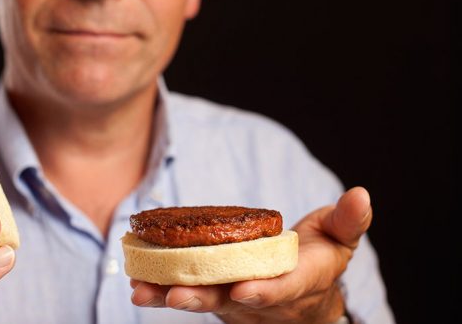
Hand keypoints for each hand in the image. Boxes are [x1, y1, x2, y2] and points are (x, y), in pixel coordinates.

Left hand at [130, 187, 371, 323]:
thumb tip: (361, 194)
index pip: (281, 290)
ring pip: (202, 300)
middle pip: (231, 302)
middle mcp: (261, 299)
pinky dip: (161, 289)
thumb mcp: (339, 239)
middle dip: (203, 298)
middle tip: (174, 296)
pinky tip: (137, 282)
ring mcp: (234, 301)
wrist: (305, 297)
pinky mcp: (214, 294)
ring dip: (170, 295)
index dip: (264, 291)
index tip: (244, 290)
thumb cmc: (322, 259)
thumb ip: (348, 221)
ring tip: (141, 290)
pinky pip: (188, 292)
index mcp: (297, 284)